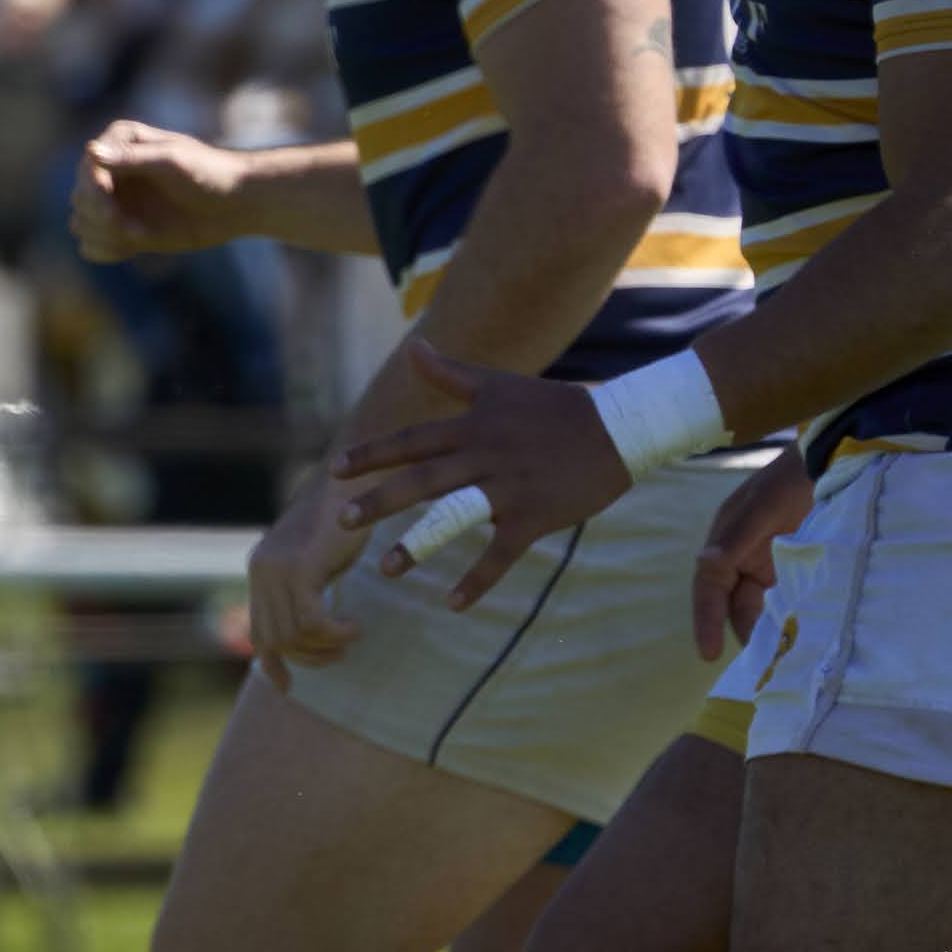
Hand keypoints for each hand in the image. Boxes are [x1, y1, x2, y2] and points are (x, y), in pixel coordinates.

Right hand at [72, 120, 239, 258]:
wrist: (236, 203)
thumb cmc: (209, 172)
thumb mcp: (172, 161)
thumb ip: (131, 158)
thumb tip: (90, 150)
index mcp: (120, 142)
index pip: (86, 168)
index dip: (93, 192)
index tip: (113, 213)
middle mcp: (111, 169)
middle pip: (79, 198)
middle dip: (101, 217)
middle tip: (135, 229)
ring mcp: (115, 199)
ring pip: (81, 223)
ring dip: (105, 235)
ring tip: (139, 237)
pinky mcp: (123, 227)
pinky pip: (92, 245)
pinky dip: (106, 250)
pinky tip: (134, 248)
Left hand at [241, 470, 368, 687]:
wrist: (356, 478)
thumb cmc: (347, 516)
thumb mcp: (319, 557)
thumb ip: (306, 586)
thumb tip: (307, 625)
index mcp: (261, 570)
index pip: (258, 630)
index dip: (271, 663)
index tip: (287, 688)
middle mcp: (261, 571)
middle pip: (275, 639)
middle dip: (309, 657)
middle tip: (340, 653)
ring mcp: (277, 570)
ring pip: (294, 634)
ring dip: (326, 646)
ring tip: (352, 637)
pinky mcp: (300, 568)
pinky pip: (311, 621)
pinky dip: (335, 633)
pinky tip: (355, 627)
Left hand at [327, 338, 630, 608]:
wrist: (617, 430)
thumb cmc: (551, 408)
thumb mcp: (497, 384)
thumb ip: (449, 373)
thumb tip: (412, 347)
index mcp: (471, 427)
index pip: (411, 441)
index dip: (372, 454)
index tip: (333, 469)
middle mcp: (484, 457)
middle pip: (424, 479)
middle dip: (381, 500)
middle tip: (343, 521)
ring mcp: (509, 489)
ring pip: (456, 517)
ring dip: (421, 543)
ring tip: (387, 569)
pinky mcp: (534, 517)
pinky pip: (501, 554)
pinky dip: (478, 580)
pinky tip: (451, 604)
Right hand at [691, 448, 812, 661]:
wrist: (833, 465)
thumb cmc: (790, 483)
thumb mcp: (763, 508)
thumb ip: (737, 538)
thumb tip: (707, 564)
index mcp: (726, 544)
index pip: (709, 589)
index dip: (706, 620)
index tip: (707, 653)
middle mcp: (742, 559)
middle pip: (734, 606)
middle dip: (744, 633)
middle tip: (762, 665)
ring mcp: (769, 567)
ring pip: (761, 608)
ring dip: (769, 630)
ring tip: (783, 658)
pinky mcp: (795, 572)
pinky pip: (786, 603)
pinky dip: (790, 620)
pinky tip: (802, 637)